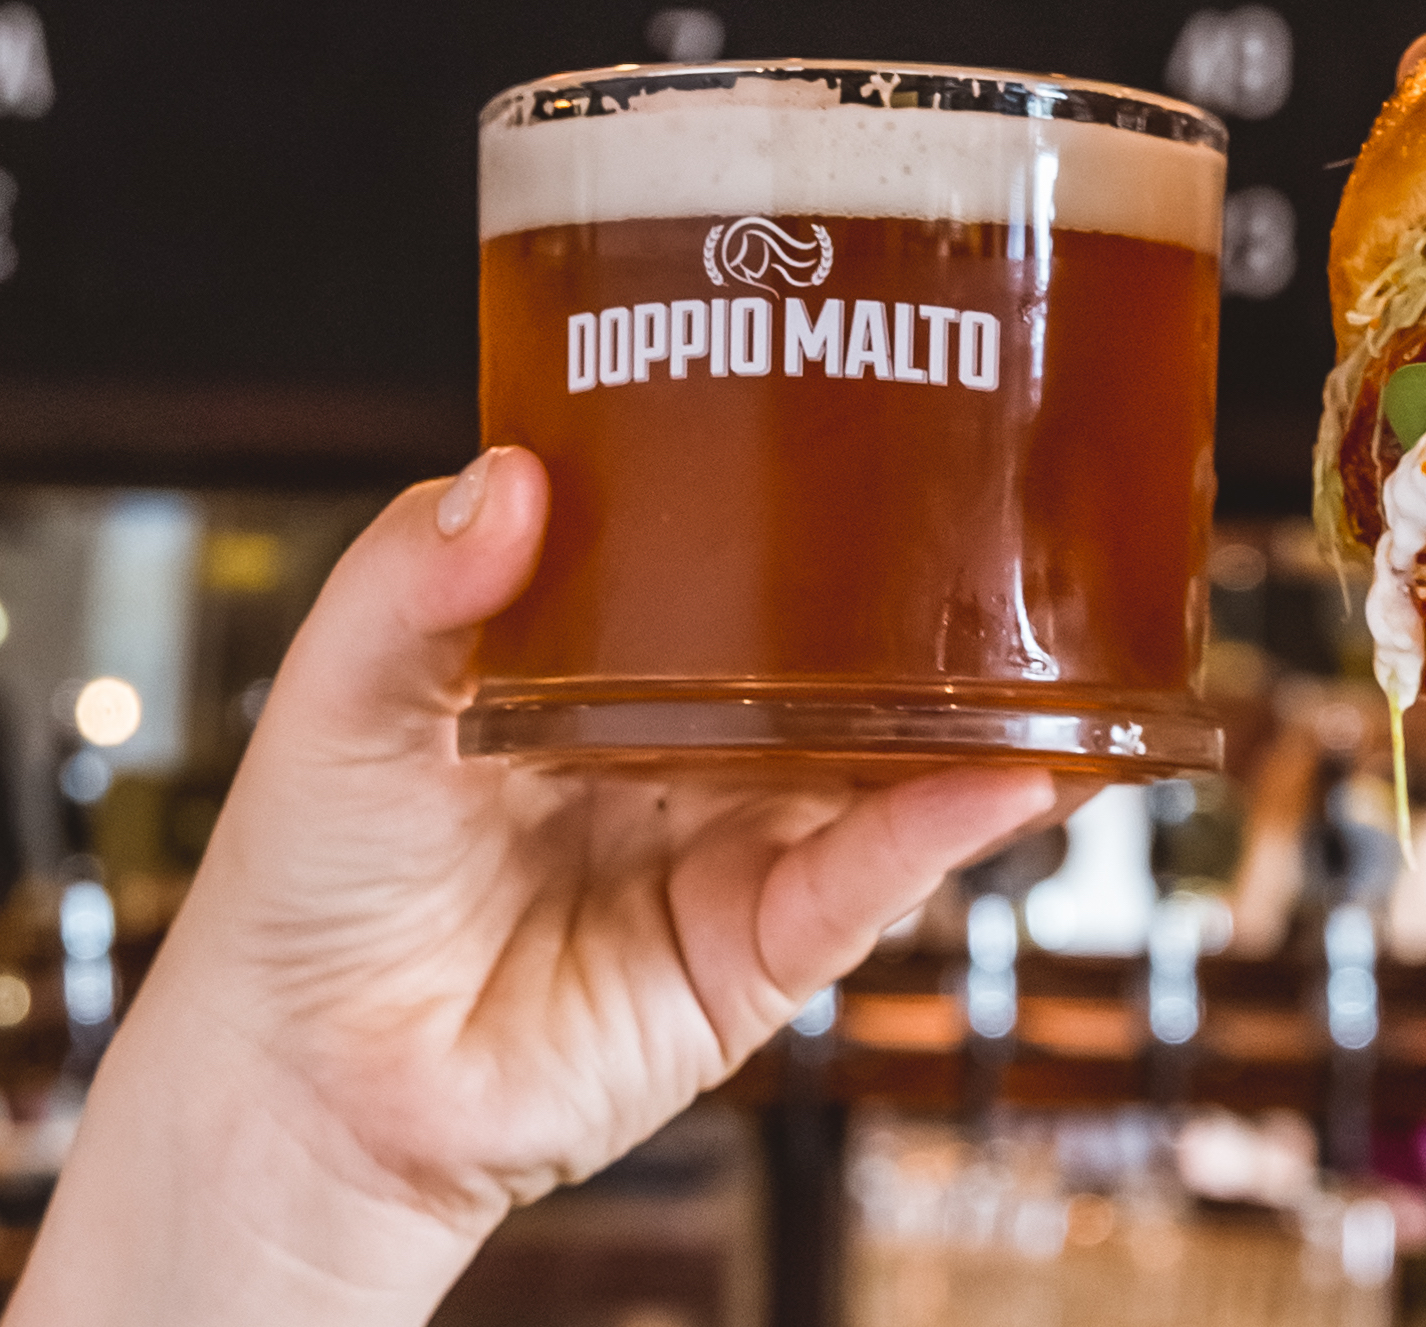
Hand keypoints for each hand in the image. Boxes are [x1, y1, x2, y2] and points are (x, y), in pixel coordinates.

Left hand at [11, 447, 1057, 1322]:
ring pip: (876, 762)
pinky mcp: (760, 953)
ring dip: (962, 711)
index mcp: (601, 674)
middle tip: (981, 507)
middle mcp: (685, 753)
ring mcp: (733, 849)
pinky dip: (941, 828)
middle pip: (823, 659)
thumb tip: (511, 478)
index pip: (719, 569)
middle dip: (905, 600)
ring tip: (1040, 636)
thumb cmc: (309, 894)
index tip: (849, 415)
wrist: (307, 1088)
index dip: (785, 506)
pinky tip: (1002, 777)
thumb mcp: (341, 698)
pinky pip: (867, 880)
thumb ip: (411, 585)